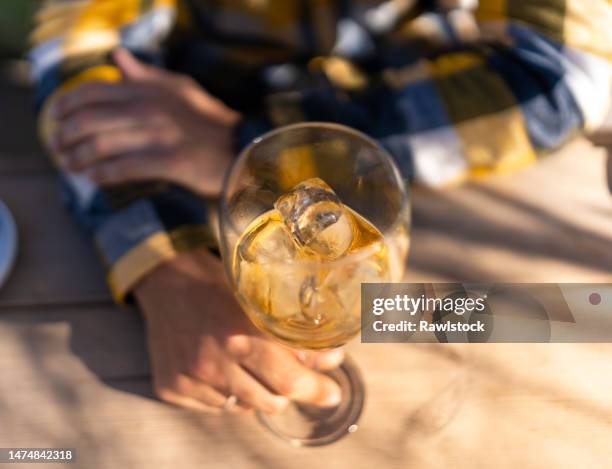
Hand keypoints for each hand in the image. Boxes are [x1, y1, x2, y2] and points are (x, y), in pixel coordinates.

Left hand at [51, 48, 239, 196]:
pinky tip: (95, 179)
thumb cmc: (208, 122)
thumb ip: (146, 75)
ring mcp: (161, 136)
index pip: (94, 91)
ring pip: (103, 145)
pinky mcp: (171, 162)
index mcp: (150, 89)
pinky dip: (103, 175)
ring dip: (79, 158)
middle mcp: (152, 109)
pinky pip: (125, 169)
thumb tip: (117, 56)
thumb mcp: (181, 89)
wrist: (241, 150)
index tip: (57, 119)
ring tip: (71, 166)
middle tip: (59, 148)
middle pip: (90, 120)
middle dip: (66, 136)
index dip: (67, 105)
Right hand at [135, 249, 343, 413]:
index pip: (288, 379)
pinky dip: (226, 393)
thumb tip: (331, 359)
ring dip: (257, 392)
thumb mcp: (257, 300)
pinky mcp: (172, 388)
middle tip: (293, 377)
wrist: (165, 281)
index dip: (316, 389)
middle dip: (289, 391)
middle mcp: (214, 361)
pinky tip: (221, 367)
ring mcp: (191, 378)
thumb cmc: (217, 285)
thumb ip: (291, 333)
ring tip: (250, 364)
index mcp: (240, 332)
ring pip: (243, 407)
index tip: (332, 392)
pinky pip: (215, 406)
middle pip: (271, 401)